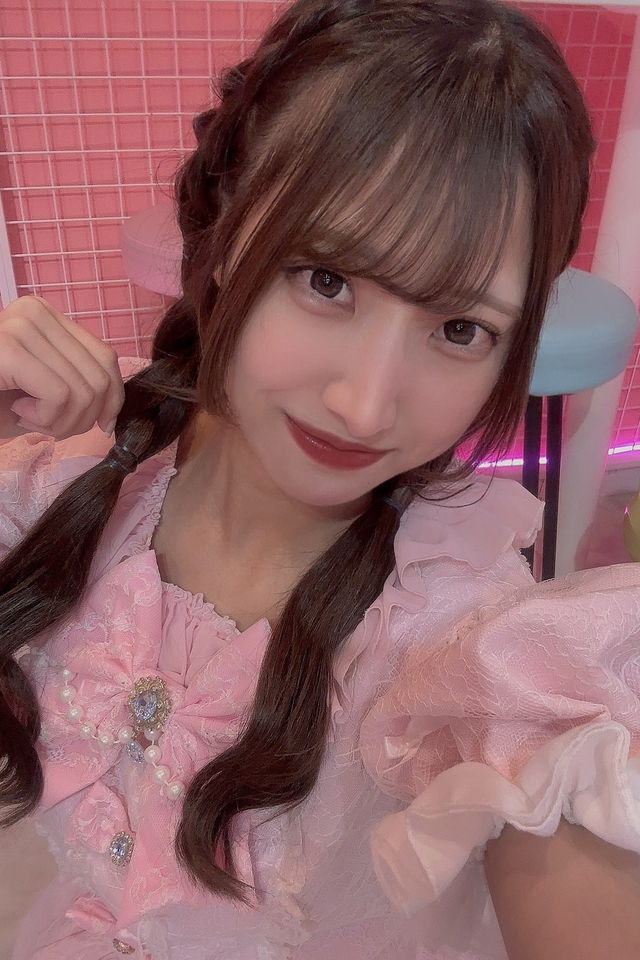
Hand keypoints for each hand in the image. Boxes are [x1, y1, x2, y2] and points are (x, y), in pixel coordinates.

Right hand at [0, 296, 124, 440]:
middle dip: (83, 418)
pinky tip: (18, 412)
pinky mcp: (7, 349)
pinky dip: (46, 419)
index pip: (106, 358)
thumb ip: (79, 386)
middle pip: (99, 376)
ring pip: (83, 391)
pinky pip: (60, 395)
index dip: (112, 399)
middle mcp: (33, 311)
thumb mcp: (43, 392)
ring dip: (61, 423)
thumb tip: (114, 407)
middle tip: (48, 426)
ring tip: (28, 418)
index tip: (100, 424)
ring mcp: (19, 326)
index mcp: (46, 316)